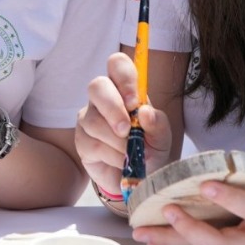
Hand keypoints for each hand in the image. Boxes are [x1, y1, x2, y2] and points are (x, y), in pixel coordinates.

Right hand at [75, 52, 171, 197]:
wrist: (138, 179)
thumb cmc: (150, 150)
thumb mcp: (162, 138)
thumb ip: (158, 124)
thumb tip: (145, 113)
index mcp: (125, 89)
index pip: (117, 65)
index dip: (124, 77)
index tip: (134, 102)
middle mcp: (103, 99)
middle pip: (97, 86)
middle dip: (113, 108)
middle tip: (127, 130)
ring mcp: (88, 118)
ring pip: (94, 120)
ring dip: (117, 141)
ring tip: (130, 153)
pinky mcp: (81, 140)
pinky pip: (92, 143)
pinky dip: (112, 156)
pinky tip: (121, 161)